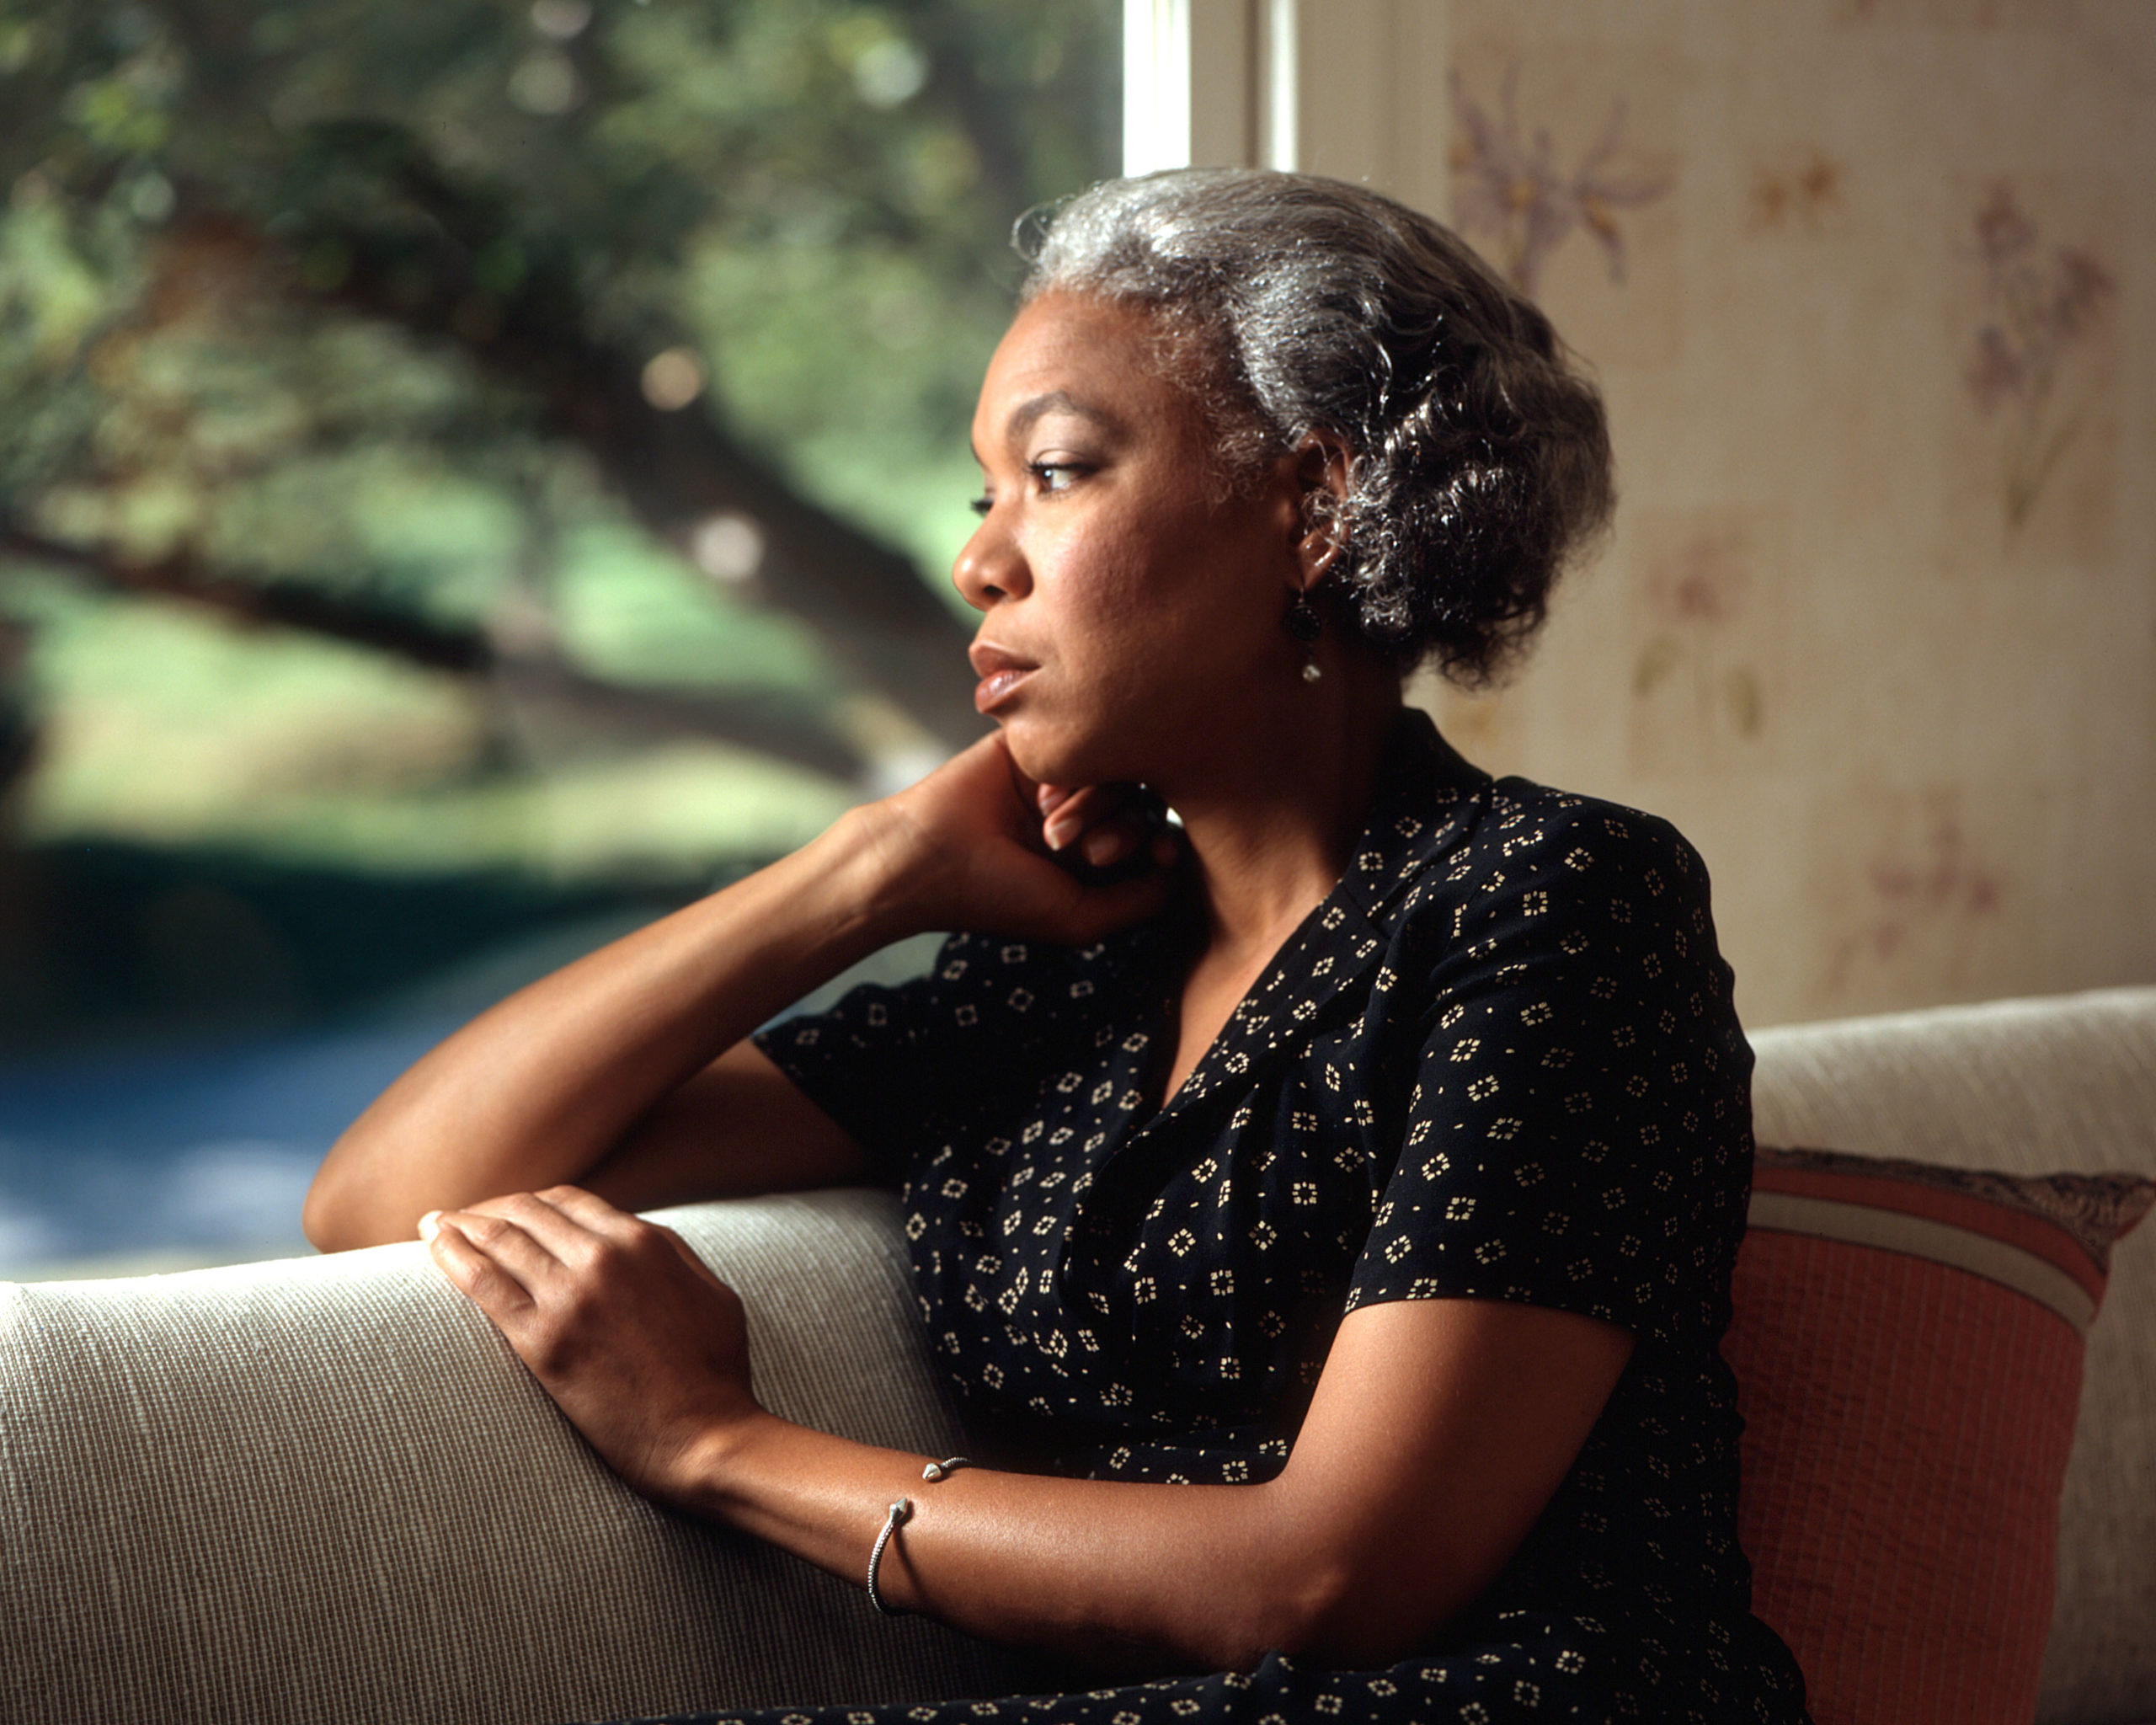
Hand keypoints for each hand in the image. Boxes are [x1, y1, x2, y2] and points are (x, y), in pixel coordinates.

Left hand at [421, 1186, 757, 1508]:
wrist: (705, 1436)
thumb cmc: (717, 1373)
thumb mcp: (711, 1292)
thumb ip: (671, 1254)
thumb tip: (638, 1234)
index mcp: (645, 1242)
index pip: (569, 1201)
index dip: (531, 1203)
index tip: (508, 1214)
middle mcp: (604, 1258)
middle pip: (527, 1212)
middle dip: (489, 1209)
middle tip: (461, 1219)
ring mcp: (571, 1297)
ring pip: (500, 1239)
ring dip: (460, 1224)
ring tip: (434, 1224)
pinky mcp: (544, 1342)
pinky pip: (484, 1284)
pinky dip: (452, 1255)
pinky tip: (433, 1244)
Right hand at [861, 732, 1179, 945]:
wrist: (926, 858)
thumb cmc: (998, 897)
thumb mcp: (1082, 918)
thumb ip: (1141, 900)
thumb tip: (1182, 862)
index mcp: (1092, 852)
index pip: (1155, 832)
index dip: (1164, 842)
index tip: (1159, 854)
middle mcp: (1080, 811)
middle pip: (1140, 799)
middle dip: (1125, 828)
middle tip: (1089, 852)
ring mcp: (1057, 776)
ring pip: (1114, 769)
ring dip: (1094, 805)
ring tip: (1055, 834)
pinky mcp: (1032, 743)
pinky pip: (1080, 740)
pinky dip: (1070, 777)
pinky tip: (1041, 802)